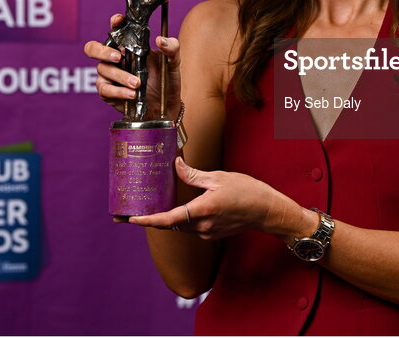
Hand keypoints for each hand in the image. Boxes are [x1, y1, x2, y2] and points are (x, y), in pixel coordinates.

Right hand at [82, 14, 180, 116]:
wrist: (165, 105)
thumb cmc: (166, 80)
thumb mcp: (173, 63)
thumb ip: (172, 48)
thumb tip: (161, 40)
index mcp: (129, 45)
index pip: (116, 30)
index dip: (114, 23)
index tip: (119, 20)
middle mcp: (115, 57)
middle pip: (93, 48)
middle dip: (101, 50)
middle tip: (118, 56)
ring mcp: (109, 74)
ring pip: (103, 70)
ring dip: (121, 76)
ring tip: (138, 84)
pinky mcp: (108, 91)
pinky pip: (105, 89)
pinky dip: (119, 91)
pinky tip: (132, 94)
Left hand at [128, 158, 292, 240]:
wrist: (267, 211)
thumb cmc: (247, 191)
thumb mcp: (218, 178)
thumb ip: (193, 175)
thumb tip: (176, 165)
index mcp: (202, 210)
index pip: (168, 219)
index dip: (148, 220)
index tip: (131, 219)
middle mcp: (202, 226)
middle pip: (171, 224)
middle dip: (154, 218)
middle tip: (136, 211)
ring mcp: (207, 233)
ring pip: (181, 226)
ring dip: (170, 218)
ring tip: (156, 206)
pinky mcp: (212, 234)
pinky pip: (192, 227)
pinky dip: (184, 219)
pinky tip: (183, 208)